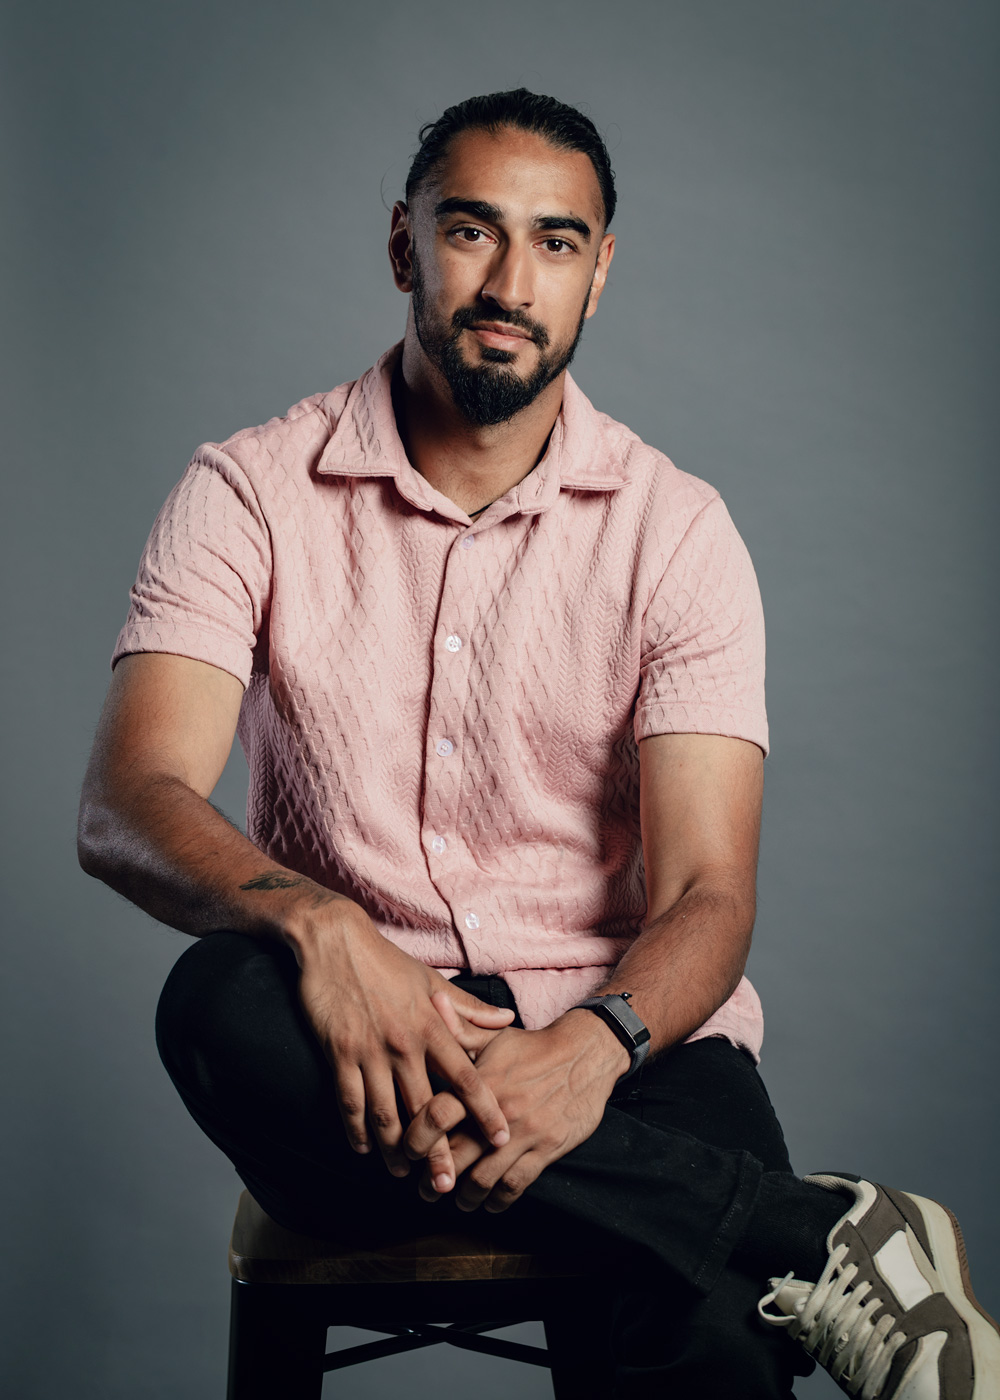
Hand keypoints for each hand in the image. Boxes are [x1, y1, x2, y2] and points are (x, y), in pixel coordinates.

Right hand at [292, 904, 513, 1179]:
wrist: (335, 941)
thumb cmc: (387, 962)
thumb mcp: (432, 981)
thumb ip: (468, 1009)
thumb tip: (507, 1022)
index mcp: (432, 1026)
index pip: (466, 1076)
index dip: (485, 1110)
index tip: (501, 1138)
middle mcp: (405, 1043)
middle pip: (426, 1109)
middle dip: (437, 1150)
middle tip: (447, 1185)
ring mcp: (371, 1051)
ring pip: (387, 1114)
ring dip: (395, 1149)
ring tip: (403, 1171)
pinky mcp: (339, 1053)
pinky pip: (350, 1101)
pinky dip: (356, 1129)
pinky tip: (363, 1147)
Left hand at [403, 1003, 629, 1210]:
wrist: (586, 1054)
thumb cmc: (534, 1047)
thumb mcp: (495, 1036)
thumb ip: (459, 1029)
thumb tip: (432, 1001)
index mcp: (481, 1083)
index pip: (437, 1114)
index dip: (416, 1137)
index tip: (407, 1151)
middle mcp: (499, 1110)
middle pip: (455, 1155)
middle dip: (434, 1179)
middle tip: (425, 1189)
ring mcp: (524, 1132)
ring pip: (483, 1178)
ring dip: (464, 1197)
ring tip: (457, 1200)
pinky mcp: (547, 1148)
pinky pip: (516, 1185)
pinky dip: (498, 1200)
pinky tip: (490, 1202)